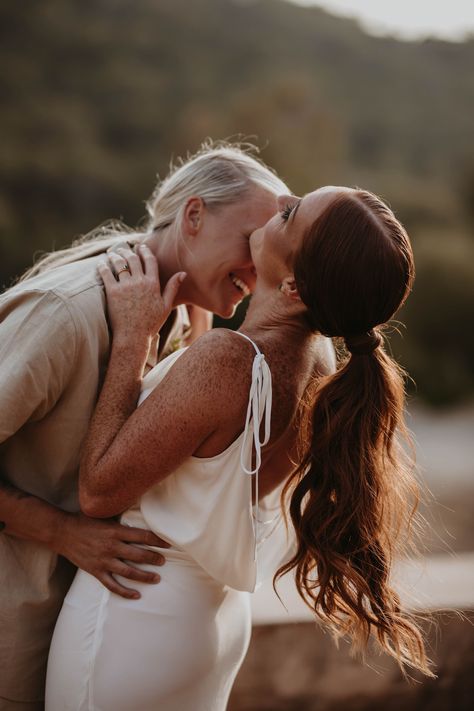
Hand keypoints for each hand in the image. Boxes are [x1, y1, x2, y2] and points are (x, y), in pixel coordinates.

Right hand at [55, 511, 170, 598]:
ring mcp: (104, 561)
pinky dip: (125, 592)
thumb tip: (138, 507)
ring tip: (156, 578)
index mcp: (115, 530)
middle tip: (163, 561)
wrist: (62, 533)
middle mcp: (111, 546)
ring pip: (129, 572)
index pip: (142, 536)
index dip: (157, 540)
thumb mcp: (104, 514)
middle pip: (139, 555)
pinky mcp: (96, 571)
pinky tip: (136, 595)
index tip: (168, 543)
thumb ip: (121, 515)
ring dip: (144, 576)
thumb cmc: (85, 521)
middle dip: (154, 558)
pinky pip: (112, 585)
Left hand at [98, 245, 185, 345]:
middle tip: (123, 248)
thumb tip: (183, 273)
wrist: (133, 336)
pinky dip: (103, 265)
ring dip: (115, 255)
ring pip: (119, 263)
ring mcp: (125, 287)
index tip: (141, 247)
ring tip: (112, 254)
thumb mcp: (166, 305)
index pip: (150, 260)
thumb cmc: (150, 323)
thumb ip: (173, 287)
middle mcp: (140, 282)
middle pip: (133, 259)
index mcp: (153, 284)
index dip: (145, 251)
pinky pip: (106, 274)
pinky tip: (101, 263)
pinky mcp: (112, 292)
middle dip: (128, 251)